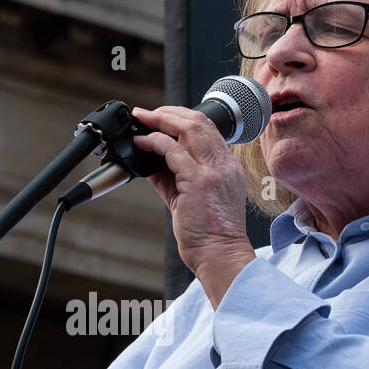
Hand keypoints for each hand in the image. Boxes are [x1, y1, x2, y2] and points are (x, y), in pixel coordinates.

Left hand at [130, 106, 256, 288]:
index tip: (162, 119)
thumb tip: (150, 160)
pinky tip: (141, 143)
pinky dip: (154, 142)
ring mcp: (213, 172)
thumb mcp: (193, 199)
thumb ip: (174, 177)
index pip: (208, 131)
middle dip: (170, 112)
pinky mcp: (198, 181)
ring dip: (161, 119)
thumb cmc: (208, 235)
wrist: (219, 256)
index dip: (183, 119)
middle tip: (147, 113)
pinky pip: (173, 150)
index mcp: (228, 168)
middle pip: (200, 122)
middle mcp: (224, 165)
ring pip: (189, 128)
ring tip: (142, 119)